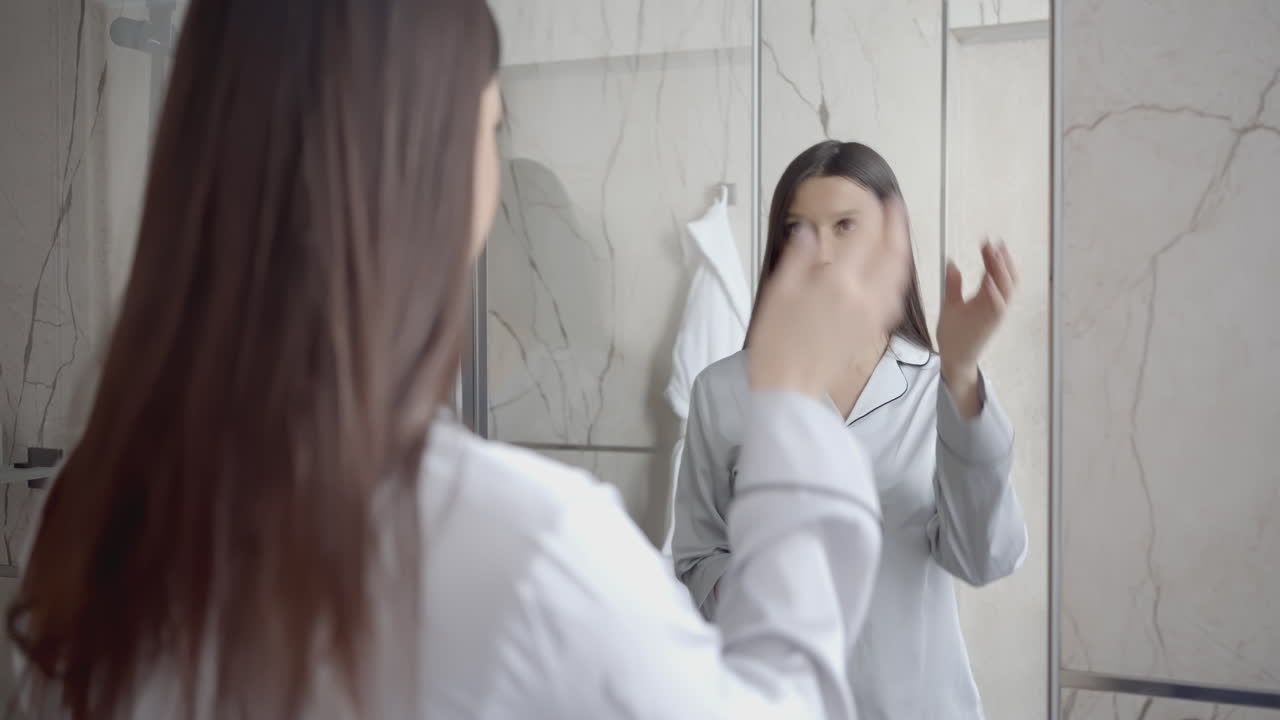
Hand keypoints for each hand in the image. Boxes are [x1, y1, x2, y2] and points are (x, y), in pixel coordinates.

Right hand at [748, 197, 911, 396]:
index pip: (865, 236)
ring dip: (902, 251)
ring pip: (899, 278)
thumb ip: (798, 258)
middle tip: (895, 207)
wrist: (790, 388)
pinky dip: (897, 280)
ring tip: (898, 236)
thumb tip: (808, 233)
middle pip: (893, 255)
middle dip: (898, 227)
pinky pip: (894, 299)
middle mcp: (863, 296)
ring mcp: (872, 316)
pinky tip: (891, 277)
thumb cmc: (777, 342)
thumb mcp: (779, 293)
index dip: (874, 213)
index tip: (874, 197)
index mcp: (839, 282)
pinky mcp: (872, 332)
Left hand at [937, 239, 1017, 383]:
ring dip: (1001, 272)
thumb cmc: (954, 334)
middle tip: (994, 243)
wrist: (954, 358)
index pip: (993, 272)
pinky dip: (996, 294)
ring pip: (1007, 290)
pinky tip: (989, 281)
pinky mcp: (989, 325)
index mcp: (985, 298)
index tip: (986, 241)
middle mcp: (993, 304)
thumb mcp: (951, 304)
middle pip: (1005, 277)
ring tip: (994, 255)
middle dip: (1001, 260)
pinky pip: (997, 308)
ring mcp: (993, 314)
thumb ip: (953, 284)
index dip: (992, 256)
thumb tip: (951, 263)